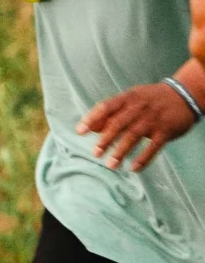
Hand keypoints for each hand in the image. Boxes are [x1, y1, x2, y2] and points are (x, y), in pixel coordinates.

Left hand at [84, 76, 204, 172]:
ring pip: (134, 136)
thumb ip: (111, 112)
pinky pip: (153, 146)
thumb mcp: (131, 99)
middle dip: (105, 139)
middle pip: (118, 123)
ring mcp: (153, 119)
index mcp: (127, 98)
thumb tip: (91, 127)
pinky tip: (133, 168)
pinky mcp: (166, 130)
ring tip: (111, 165)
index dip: (91, 119)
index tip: (80, 131)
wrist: (184, 94)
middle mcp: (139, 108)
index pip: (105, 107)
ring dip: (121, 151)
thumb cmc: (150, 100)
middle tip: (95, 153)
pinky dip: (143, 158)